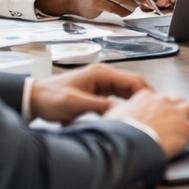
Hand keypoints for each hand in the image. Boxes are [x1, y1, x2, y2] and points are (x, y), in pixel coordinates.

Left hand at [27, 64, 152, 124]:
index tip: (155, 106)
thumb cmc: (49, 98)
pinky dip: (125, 106)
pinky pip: (118, 98)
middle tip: (154, 113)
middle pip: (133, 85)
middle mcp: (104, 76)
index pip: (133, 80)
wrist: (33, 99)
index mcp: (101, 73)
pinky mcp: (97, 93)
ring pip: (127, 92)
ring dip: (136, 102)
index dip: (147, 93)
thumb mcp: (75, 103)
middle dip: (145, 98)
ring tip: (144, 116)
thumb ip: (99, 106)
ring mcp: (101, 84)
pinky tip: (128, 115)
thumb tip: (121, 111)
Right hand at [105, 90, 188, 158]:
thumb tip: (114, 111)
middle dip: (181, 109)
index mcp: (145, 97)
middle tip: (182, 119)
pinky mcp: (187, 128)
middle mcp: (163, 101)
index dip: (164, 106)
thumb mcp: (111, 117)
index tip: (164, 113)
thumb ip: (117, 111)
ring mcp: (177, 114)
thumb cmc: (116, 134)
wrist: (125, 144)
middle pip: (178, 101)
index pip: (159, 98)